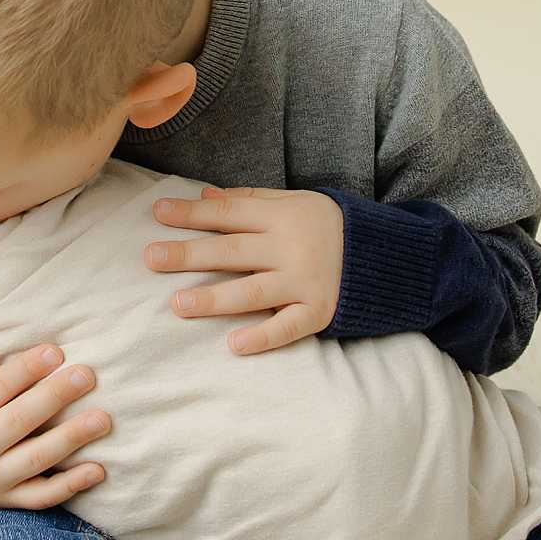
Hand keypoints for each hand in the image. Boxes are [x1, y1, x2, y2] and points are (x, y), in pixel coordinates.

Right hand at [0, 342, 110, 509]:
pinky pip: (41, 498)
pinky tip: (98, 469)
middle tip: (86, 375)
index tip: (55, 352)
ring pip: (35, 460)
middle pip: (18, 421)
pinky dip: (70, 486)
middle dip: (54, 397)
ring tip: (102, 418)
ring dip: (71, 438)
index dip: (25, 370)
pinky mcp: (6, 501)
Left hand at [145, 186, 344, 354]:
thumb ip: (251, 200)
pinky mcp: (321, 311)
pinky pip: (289, 326)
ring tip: (178, 305)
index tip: (158, 212)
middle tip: (151, 258)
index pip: (229, 213)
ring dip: (214, 299)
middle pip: (233, 251)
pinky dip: (263, 337)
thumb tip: (205, 194)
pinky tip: (234, 344)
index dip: (193, 213)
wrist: (389, 254)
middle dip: (190, 255)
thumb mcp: (294, 202)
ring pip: (253, 292)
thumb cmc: (328, 226)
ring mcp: (306, 282)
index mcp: (282, 216)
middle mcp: (291, 248)